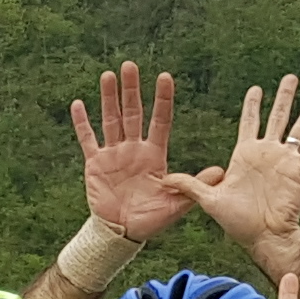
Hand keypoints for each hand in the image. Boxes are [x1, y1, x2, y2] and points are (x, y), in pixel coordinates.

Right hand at [68, 62, 190, 240]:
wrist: (122, 233)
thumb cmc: (150, 220)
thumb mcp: (176, 205)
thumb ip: (194, 186)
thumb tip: (221, 172)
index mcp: (154, 155)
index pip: (160, 121)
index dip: (162, 100)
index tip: (165, 77)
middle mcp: (134, 148)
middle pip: (133, 113)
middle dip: (131, 90)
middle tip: (130, 65)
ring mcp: (113, 153)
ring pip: (110, 119)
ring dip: (108, 98)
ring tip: (108, 75)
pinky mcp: (95, 163)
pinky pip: (88, 139)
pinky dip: (82, 123)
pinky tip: (78, 104)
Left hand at [167, 76, 299, 256]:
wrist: (262, 237)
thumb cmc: (237, 222)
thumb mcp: (209, 200)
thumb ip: (190, 185)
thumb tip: (164, 179)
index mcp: (246, 154)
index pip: (250, 122)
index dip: (253, 105)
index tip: (257, 88)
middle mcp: (268, 152)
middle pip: (279, 116)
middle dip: (284, 96)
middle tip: (292, 76)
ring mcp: (286, 160)